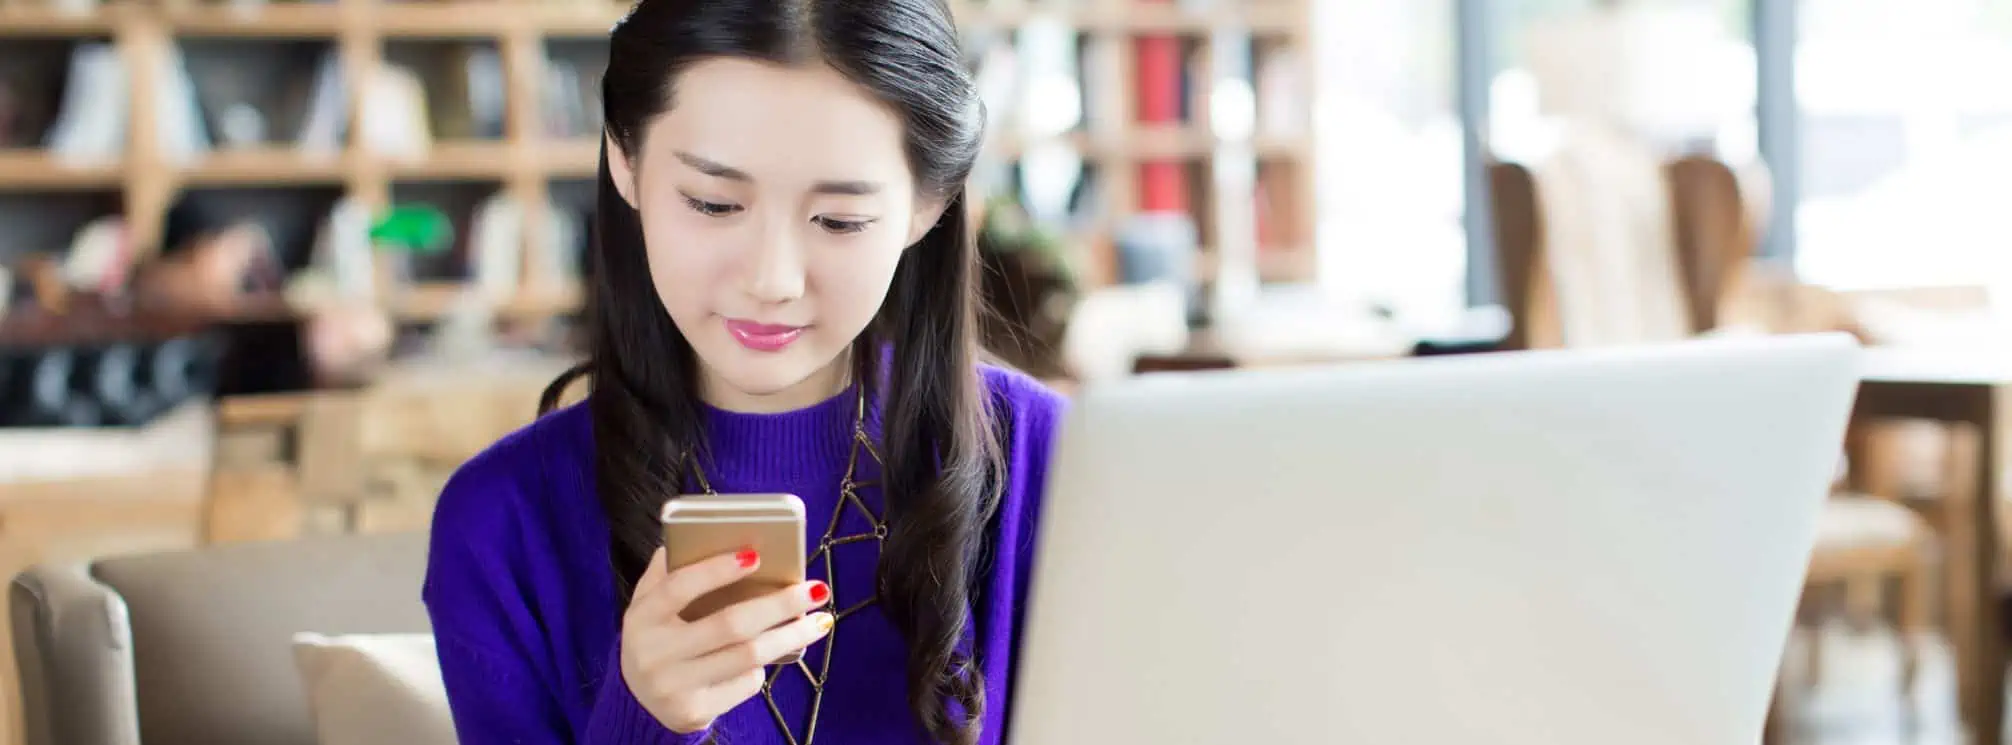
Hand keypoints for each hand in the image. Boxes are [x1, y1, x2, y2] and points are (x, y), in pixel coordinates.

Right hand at [621, 547, 833, 733]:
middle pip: (730, 625)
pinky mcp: (693, 711)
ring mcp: (673, 686)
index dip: (717, 570)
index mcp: (641, 616)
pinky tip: (778, 652)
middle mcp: (653, 653)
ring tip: (821, 621)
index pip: (680, 587)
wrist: (639, 700)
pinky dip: (765, 666)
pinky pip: (744, 683)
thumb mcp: (648, 603)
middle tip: (816, 590)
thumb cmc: (656, 637)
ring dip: (792, 636)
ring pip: (748, 656)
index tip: (756, 556)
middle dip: (780, 605)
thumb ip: (668, 570)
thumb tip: (705, 533)